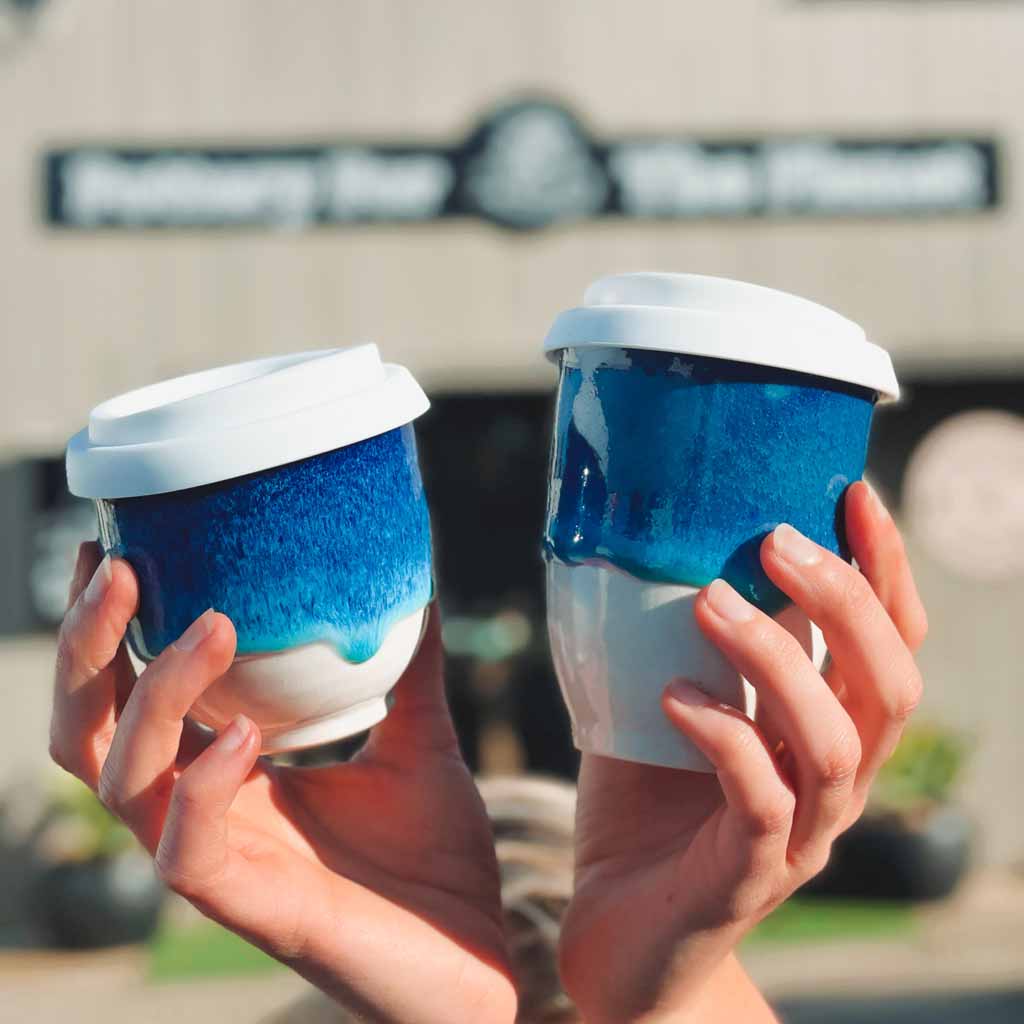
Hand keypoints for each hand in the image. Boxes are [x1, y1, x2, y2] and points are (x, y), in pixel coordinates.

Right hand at [50, 543, 515, 1023]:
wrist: (473, 957)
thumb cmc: (435, 857)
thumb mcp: (419, 738)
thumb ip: (407, 666)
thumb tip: (415, 583)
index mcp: (227, 771)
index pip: (131, 697)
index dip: (109, 629)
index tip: (119, 549)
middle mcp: (203, 810)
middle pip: (91, 732)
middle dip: (89, 649)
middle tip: (117, 567)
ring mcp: (220, 861)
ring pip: (119, 782)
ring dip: (152, 696)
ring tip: (209, 624)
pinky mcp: (249, 908)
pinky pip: (185, 851)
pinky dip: (203, 786)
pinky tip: (245, 736)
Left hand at [559, 482, 927, 1022]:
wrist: (616, 934)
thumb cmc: (643, 808)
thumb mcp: (662, 702)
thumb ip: (674, 640)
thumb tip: (649, 546)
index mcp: (825, 732)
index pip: (890, 645)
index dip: (885, 568)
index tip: (853, 492)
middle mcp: (832, 783)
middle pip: (892, 686)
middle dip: (847, 602)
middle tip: (777, 541)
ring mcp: (799, 837)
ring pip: (835, 741)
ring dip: (779, 659)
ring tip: (709, 600)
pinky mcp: (746, 879)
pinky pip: (760, 801)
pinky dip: (724, 736)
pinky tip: (673, 695)